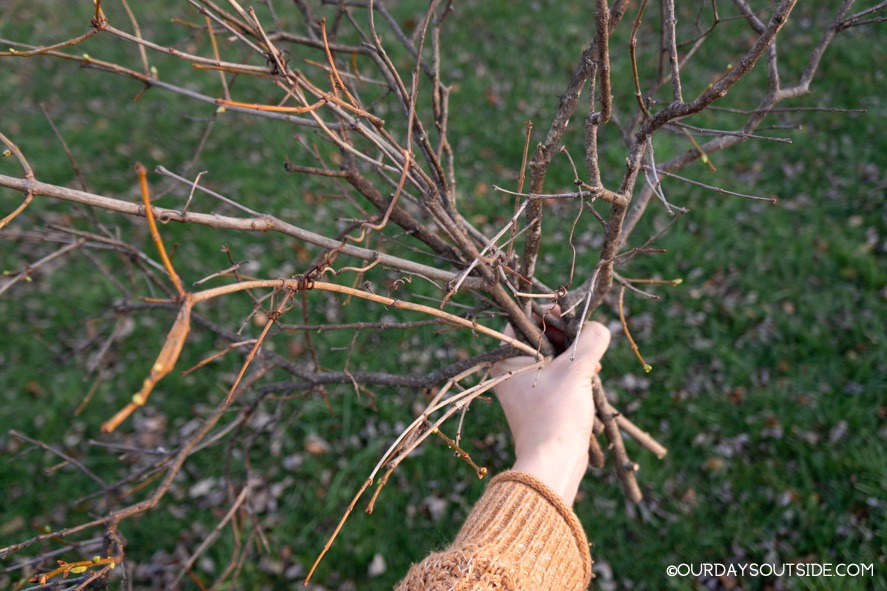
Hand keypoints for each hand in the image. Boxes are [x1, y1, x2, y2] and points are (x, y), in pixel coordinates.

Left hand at [491, 320, 610, 504]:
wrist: (553, 463)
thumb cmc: (556, 414)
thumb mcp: (576, 372)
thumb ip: (590, 342)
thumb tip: (599, 327)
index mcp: (505, 359)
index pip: (525, 320)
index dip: (550, 315)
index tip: (574, 318)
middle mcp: (509, 371)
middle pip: (541, 338)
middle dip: (568, 339)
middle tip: (588, 344)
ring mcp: (523, 388)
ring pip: (552, 358)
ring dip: (574, 358)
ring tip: (592, 368)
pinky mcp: (537, 402)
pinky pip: (555, 377)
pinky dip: (572, 375)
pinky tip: (591, 380)